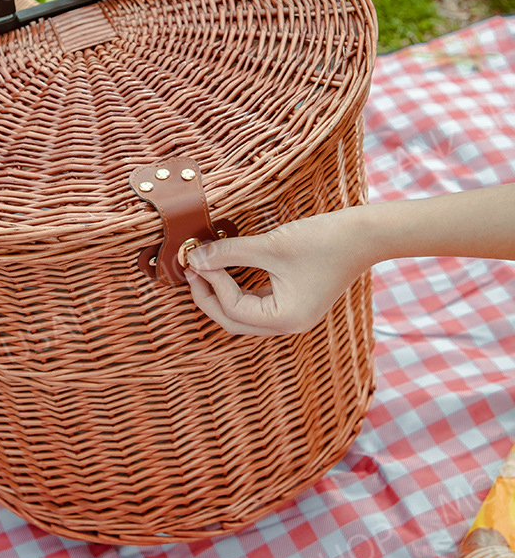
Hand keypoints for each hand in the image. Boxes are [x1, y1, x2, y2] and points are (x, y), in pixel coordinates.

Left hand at [185, 209, 374, 335]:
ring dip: (222, 294)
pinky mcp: (294, 301)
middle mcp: (289, 324)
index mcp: (286, 319)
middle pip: (235, 321)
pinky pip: (257, 302)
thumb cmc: (323, 240)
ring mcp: (292, 314)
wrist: (366, 233)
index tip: (198, 260)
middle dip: (209, 297)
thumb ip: (228, 253)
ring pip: (244, 314)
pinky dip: (238, 289)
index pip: (234, 310)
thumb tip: (195, 258)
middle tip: (191, 271)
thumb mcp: (270, 246)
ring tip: (202, 270)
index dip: (212, 285)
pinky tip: (225, 271)